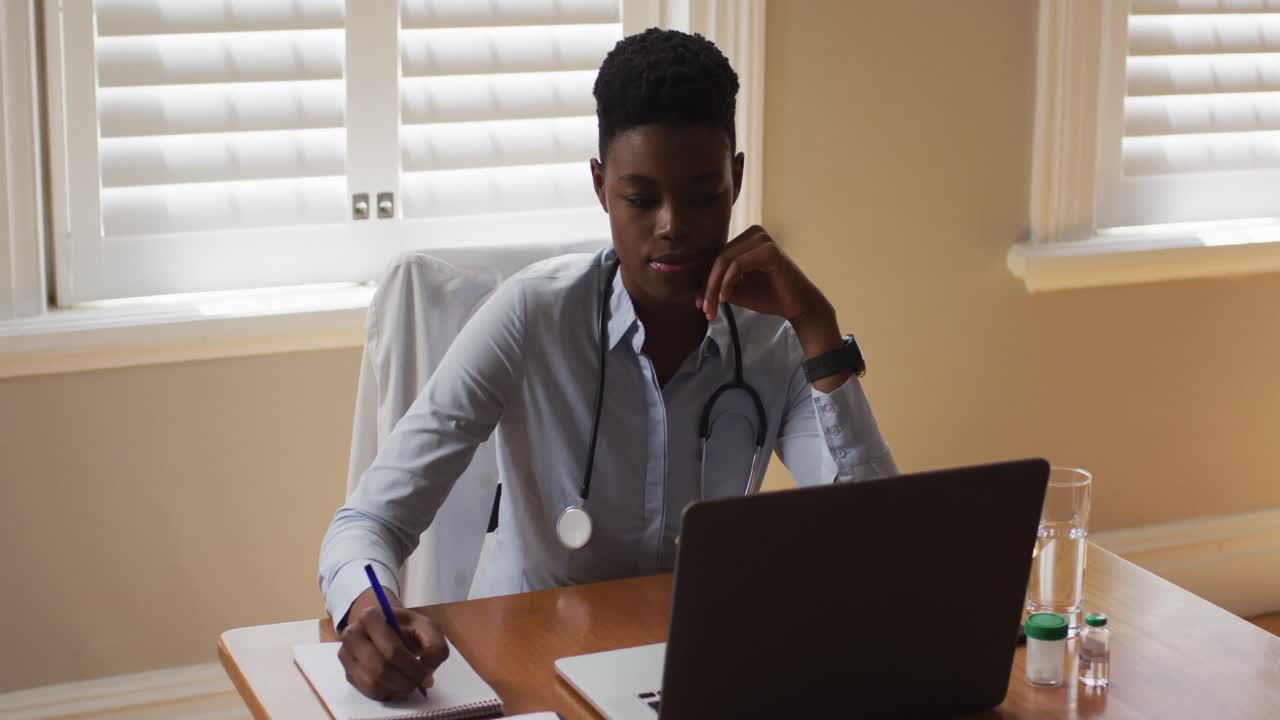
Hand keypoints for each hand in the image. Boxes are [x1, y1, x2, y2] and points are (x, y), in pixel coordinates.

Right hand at [338, 588, 449, 700]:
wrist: (385, 627)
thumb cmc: (406, 627)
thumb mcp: (426, 627)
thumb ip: (435, 645)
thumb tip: (427, 672)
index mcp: (370, 617)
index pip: (391, 649)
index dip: (412, 666)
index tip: (426, 672)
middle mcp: (352, 635)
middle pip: (380, 668)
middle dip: (405, 680)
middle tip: (420, 682)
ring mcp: (346, 655)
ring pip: (372, 683)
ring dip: (396, 689)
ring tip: (410, 682)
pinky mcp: (348, 673)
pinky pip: (367, 692)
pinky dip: (387, 693)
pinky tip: (397, 684)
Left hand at [700, 225, 841, 351]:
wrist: (798, 307)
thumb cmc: (770, 297)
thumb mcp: (737, 291)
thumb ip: (718, 287)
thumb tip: (694, 293)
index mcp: (746, 239)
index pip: (717, 257)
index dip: (705, 281)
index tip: (699, 304)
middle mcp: (754, 233)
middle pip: (718, 258)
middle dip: (708, 286)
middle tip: (704, 309)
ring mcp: (762, 239)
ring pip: (724, 261)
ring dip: (714, 287)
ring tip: (712, 308)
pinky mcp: (769, 250)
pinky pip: (737, 265)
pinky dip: (727, 283)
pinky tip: (725, 299)